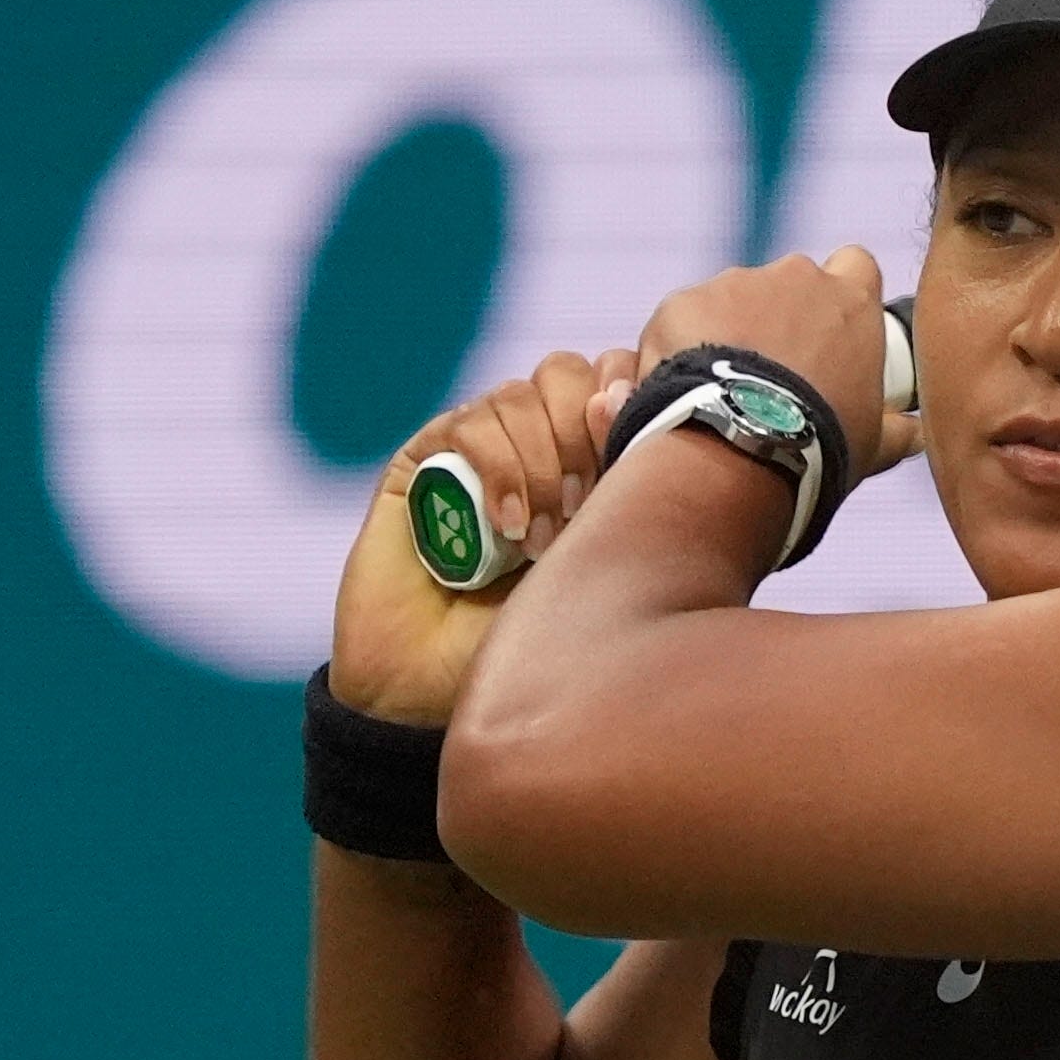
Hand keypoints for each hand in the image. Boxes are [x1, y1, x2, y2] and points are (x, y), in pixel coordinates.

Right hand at [329, 347, 641, 726]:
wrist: (433, 688)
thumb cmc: (530, 643)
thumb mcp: (596, 564)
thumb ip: (614, 487)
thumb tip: (620, 400)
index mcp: (583, 458)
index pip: (614, 378)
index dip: (628, 397)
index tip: (634, 450)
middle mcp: (530, 443)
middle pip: (569, 372)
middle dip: (583, 432)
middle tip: (582, 509)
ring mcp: (475, 448)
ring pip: (520, 395)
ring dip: (540, 464)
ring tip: (538, 540)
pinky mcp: (424, 460)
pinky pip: (469, 423)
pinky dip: (497, 469)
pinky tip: (505, 528)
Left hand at [631, 248, 918, 473]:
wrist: (742, 453)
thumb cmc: (817, 449)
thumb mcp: (872, 443)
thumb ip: (897, 430)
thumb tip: (918, 434)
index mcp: (849, 301)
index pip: (855, 266)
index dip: (842, 292)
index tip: (830, 329)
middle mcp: (794, 277)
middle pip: (788, 285)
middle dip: (777, 319)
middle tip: (770, 378)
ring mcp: (734, 285)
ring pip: (730, 302)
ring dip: (727, 337)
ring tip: (722, 395)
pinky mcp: (683, 303)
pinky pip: (681, 322)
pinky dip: (680, 352)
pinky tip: (684, 394)